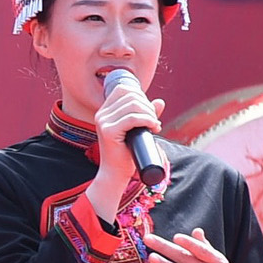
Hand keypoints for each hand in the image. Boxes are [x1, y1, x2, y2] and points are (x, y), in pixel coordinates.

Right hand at [85, 76, 164, 223]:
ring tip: (154, 126)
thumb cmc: (127, 152)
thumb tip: (160, 101)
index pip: (124, 89)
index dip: (141, 96)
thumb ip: (146, 114)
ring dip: (150, 114)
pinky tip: (154, 128)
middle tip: (154, 121)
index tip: (148, 112)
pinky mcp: (108, 131)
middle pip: (131, 95)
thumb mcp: (138, 129)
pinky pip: (133, 118)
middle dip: (148, 106)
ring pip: (134, 105)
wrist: (116, 173)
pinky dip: (148, 120)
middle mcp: (101, 114)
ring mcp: (103, 122)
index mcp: (105, 111)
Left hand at [145, 228, 244, 262]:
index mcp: (217, 261)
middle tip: (148, 239)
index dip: (190, 243)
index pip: (202, 250)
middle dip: (165, 248)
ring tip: (151, 257)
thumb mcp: (216, 262)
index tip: (176, 237)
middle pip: (185, 258)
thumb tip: (197, 230)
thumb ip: (205, 246)